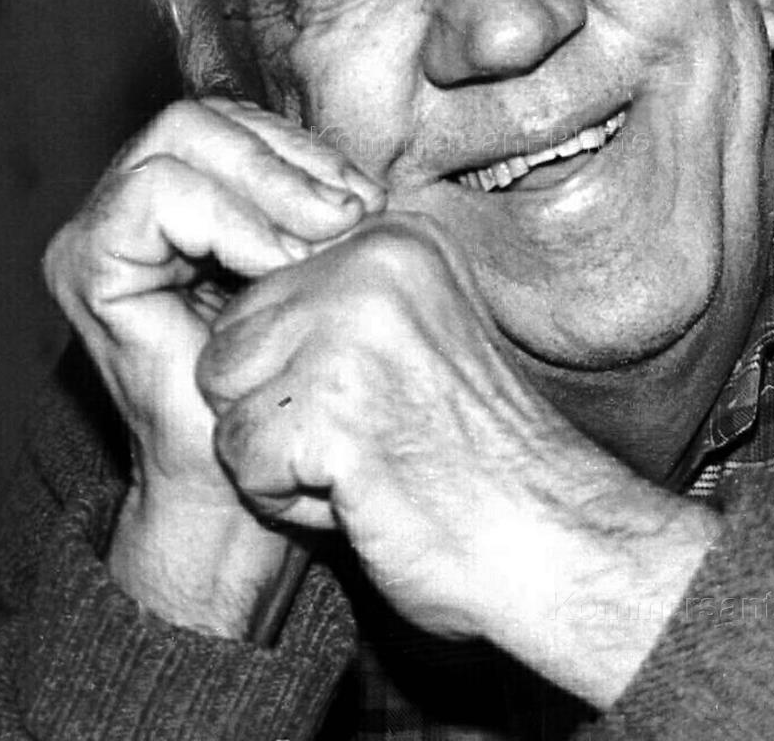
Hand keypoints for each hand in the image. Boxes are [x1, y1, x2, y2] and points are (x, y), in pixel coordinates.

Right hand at [43, 97, 384, 632]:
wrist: (241, 482)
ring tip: (322, 240)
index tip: (369, 199)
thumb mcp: (315, 271)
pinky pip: (158, 196)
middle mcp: (128, 203)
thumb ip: (322, 209)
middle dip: (289, 158)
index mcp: (182, 197)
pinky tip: (280, 263)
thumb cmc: (288, 377)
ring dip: (268, 184)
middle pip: (202, 116)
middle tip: (352, 213)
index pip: (234, 123)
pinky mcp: (85, 263)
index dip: (304, 149)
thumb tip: (370, 176)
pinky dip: (231, 219)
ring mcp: (98, 230)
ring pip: (180, 138)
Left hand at [198, 212, 717, 702]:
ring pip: (223, 397)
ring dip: (277, 453)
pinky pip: (241, 458)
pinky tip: (364, 494)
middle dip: (274, 409)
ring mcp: (353, 326)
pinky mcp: (333, 402)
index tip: (375, 401)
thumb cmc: (476, 451)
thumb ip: (335, 301)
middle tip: (368, 438)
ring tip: (365, 463)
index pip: (258, 294)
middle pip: (229, 342)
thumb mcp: (415, 330)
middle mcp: (371, 260)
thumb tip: (225, 305)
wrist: (551, 536)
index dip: (294, 373)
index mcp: (393, 236)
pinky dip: (288, 500)